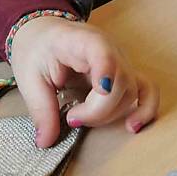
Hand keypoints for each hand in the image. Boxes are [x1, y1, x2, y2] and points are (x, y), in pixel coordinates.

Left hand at [8, 16, 160, 147]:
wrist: (45, 34)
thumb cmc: (38, 49)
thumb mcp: (29, 78)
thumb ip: (41, 110)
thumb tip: (46, 141)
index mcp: (81, 41)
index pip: (102, 51)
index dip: (107, 70)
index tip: (101, 90)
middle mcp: (110, 49)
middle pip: (120, 82)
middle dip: (98, 110)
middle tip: (71, 118)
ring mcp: (122, 62)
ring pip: (132, 93)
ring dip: (109, 114)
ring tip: (81, 117)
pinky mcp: (126, 75)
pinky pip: (147, 91)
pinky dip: (145, 109)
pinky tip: (132, 126)